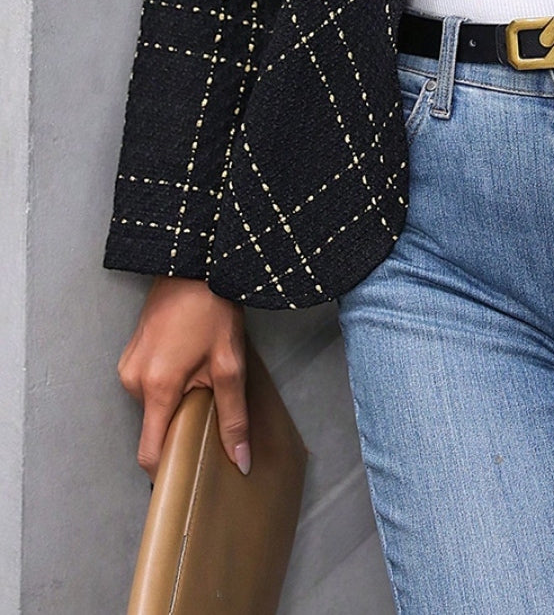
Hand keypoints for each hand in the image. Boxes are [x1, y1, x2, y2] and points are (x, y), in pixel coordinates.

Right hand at [117, 276, 249, 481]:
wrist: (194, 264)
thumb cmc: (213, 309)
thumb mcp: (230, 364)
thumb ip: (233, 416)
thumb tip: (239, 461)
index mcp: (156, 388)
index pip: (151, 453)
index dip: (170, 470)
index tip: (190, 474)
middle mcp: (134, 381)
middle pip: (155, 426)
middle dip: (181, 426)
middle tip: (211, 412)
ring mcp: (129, 366)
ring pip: (153, 405)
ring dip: (177, 401)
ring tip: (204, 379)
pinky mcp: (132, 354)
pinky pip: (149, 384)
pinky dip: (169, 385)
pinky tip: (191, 365)